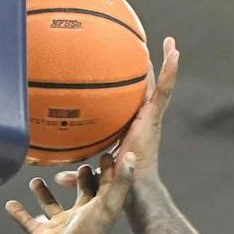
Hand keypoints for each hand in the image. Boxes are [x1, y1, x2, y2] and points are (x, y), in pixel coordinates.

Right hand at [6, 151, 135, 233]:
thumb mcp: (109, 202)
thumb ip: (120, 180)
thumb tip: (131, 156)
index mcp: (96, 208)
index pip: (103, 185)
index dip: (105, 170)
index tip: (105, 154)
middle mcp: (79, 216)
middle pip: (79, 194)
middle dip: (78, 179)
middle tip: (76, 163)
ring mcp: (60, 226)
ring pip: (51, 206)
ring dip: (44, 194)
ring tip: (36, 180)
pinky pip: (28, 221)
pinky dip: (19, 214)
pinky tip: (10, 204)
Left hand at [57, 36, 178, 191]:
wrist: (133, 189)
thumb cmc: (117, 185)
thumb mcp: (94, 174)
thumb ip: (78, 175)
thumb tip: (58, 178)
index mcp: (130, 130)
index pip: (130, 105)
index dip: (129, 90)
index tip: (124, 74)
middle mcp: (143, 121)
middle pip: (146, 90)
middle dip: (147, 71)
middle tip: (145, 50)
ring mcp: (151, 118)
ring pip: (160, 86)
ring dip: (167, 64)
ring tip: (170, 43)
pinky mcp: (154, 117)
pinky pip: (164, 90)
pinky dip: (171, 70)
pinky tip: (175, 53)